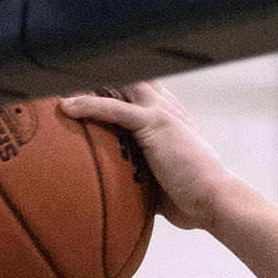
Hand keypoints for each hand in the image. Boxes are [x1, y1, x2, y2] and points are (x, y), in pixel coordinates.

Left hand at [59, 82, 235, 231]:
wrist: (217, 202)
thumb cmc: (196, 201)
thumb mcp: (165, 185)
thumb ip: (144, 179)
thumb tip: (124, 196)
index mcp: (172, 121)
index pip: (141, 91)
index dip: (117, 85)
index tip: (91, 84)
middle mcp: (167, 110)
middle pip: (129, 79)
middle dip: (102, 75)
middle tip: (68, 75)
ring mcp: (161, 114)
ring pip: (119, 85)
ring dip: (91, 83)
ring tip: (60, 83)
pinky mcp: (154, 124)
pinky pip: (114, 110)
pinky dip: (89, 106)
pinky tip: (67, 107)